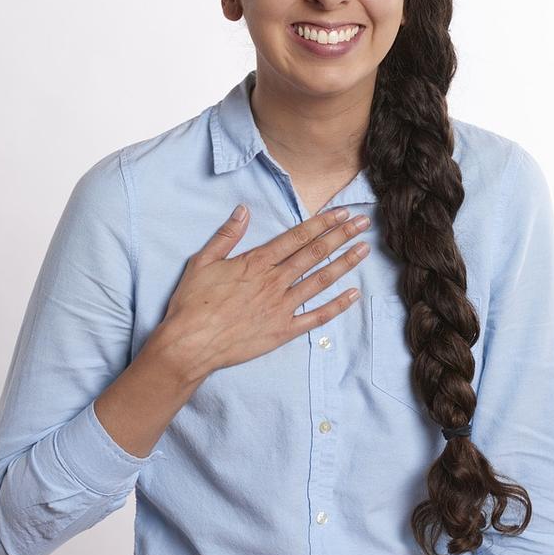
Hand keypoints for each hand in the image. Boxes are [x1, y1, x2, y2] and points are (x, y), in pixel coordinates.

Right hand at [156, 204, 371, 378]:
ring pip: (320, 281)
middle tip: (363, 223)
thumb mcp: (202, 262)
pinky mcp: (282, 330)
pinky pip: (315, 317)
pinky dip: (336, 306)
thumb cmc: (192, 303)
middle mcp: (274, 281)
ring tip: (363, 250)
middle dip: (341, 236)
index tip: (342, 213)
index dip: (322, 223)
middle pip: (315, 254)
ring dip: (344, 264)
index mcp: (256, 262)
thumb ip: (226, 235)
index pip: (297, 237)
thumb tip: (243, 210)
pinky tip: (352, 295)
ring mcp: (281, 307)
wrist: (190, 344)